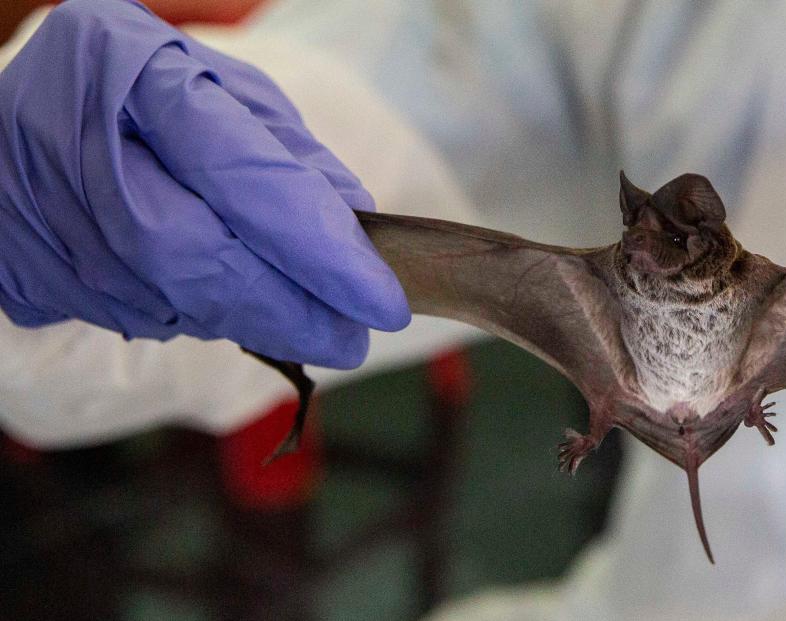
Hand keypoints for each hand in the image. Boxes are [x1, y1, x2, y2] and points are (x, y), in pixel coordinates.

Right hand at [0, 0, 408, 367]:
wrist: (15, 104)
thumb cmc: (139, 86)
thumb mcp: (220, 88)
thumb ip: (287, 155)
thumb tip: (354, 233)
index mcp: (127, 65)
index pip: (239, 174)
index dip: (317, 250)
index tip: (380, 301)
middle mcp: (64, 135)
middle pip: (193, 254)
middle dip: (287, 309)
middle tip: (350, 340)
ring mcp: (30, 208)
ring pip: (161, 298)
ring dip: (242, 319)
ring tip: (293, 316)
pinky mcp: (17, 267)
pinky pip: (126, 315)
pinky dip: (188, 315)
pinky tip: (217, 299)